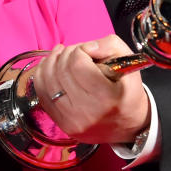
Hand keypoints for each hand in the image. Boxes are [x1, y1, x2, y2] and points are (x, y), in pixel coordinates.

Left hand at [30, 36, 149, 145]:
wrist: (129, 125)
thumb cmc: (128, 90)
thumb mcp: (128, 62)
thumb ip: (109, 45)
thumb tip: (86, 46)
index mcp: (106, 97)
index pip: (77, 63)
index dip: (80, 50)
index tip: (88, 51)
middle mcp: (87, 112)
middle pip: (61, 71)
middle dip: (66, 54)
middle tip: (76, 52)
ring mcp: (71, 120)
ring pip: (47, 81)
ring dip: (52, 62)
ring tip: (61, 55)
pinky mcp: (62, 124)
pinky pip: (42, 94)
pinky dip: (43, 76)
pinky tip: (52, 67)